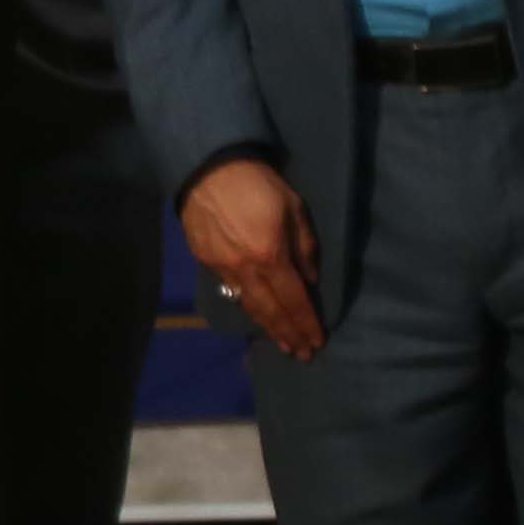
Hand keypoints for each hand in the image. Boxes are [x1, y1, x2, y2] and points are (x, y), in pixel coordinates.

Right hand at [178, 154, 323, 362]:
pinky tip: (257, 314)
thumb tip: (310, 281)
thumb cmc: (259, 184)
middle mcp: (246, 270)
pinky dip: (248, 307)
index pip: (294, 300)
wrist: (208, 170)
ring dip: (268, 328)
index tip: (317, 342)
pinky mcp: (206, 262)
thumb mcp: (294, 209)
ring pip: (249, 307)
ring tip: (283, 344)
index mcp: (271, 256)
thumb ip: (304, 248)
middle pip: (271, 312)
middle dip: (289, 335)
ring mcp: (222, 269)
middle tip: (302, 355)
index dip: (306, 323)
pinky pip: (231, 291)